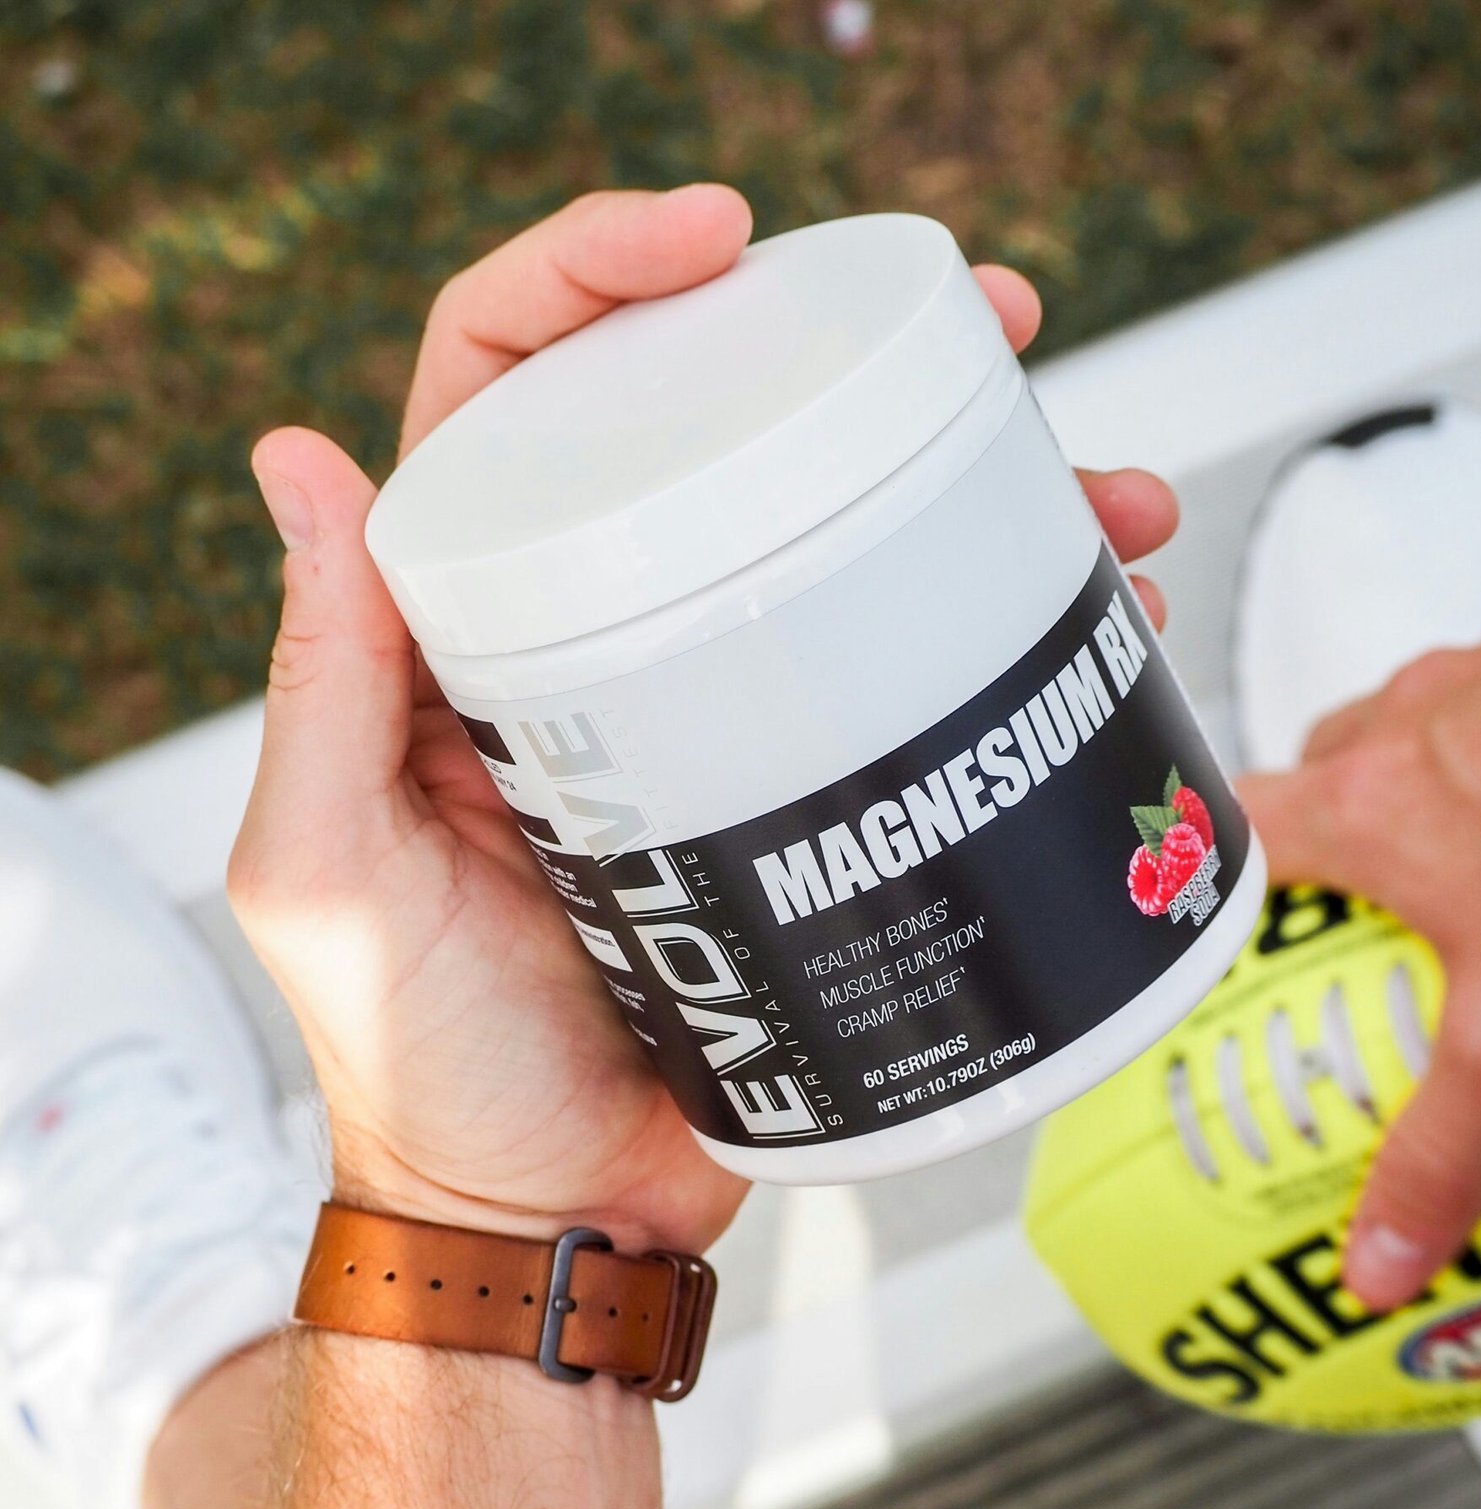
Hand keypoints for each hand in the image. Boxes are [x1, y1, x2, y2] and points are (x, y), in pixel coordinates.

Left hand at [233, 186, 1179, 1254]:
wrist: (549, 1221)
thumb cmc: (421, 1068)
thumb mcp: (330, 877)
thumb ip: (320, 687)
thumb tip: (302, 458)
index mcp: (464, 631)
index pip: (512, 388)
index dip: (602, 277)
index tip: (725, 245)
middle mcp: (593, 646)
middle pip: (718, 440)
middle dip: (855, 362)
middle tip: (994, 336)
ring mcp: (708, 723)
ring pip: (846, 557)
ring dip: (984, 503)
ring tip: (1108, 504)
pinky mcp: (802, 811)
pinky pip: (904, 694)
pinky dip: (1004, 652)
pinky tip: (1096, 633)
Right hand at [1238, 600, 1480, 1308]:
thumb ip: (1440, 1146)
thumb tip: (1380, 1252)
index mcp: (1361, 803)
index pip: (1227, 832)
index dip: (1210, 883)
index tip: (1215, 941)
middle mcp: (1406, 724)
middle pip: (1320, 786)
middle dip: (1329, 856)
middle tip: (1357, 931)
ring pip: (1415, 741)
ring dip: (1426, 803)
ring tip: (1473, 884)